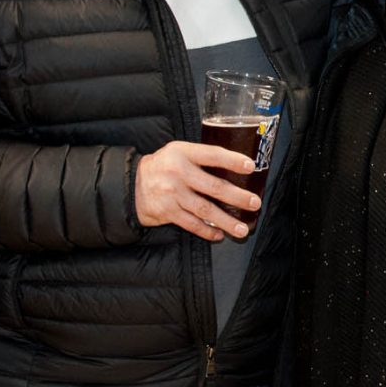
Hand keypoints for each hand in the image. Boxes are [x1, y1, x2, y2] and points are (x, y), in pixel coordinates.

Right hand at [134, 141, 260, 241]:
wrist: (130, 185)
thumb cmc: (163, 166)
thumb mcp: (178, 152)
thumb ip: (201, 157)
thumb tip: (235, 168)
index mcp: (183, 153)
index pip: (212, 155)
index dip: (232, 160)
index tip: (250, 167)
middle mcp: (178, 172)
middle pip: (214, 187)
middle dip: (238, 197)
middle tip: (255, 203)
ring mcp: (172, 194)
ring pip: (206, 210)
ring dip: (226, 221)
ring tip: (242, 229)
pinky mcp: (167, 212)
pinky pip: (192, 224)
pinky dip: (207, 230)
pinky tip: (219, 234)